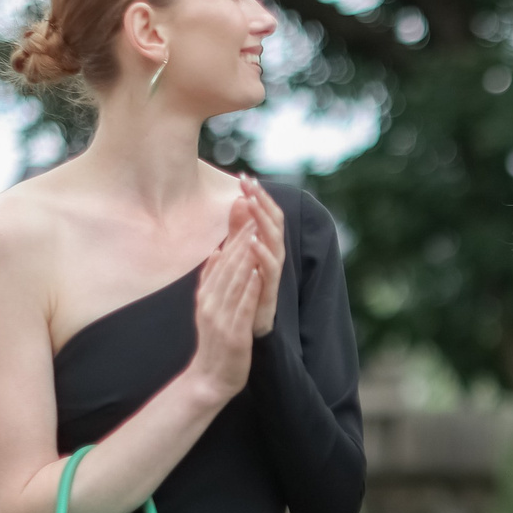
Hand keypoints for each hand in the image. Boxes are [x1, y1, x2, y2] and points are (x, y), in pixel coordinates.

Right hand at [189, 194, 269, 398]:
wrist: (208, 379)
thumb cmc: (214, 342)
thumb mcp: (208, 306)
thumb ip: (212, 279)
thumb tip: (216, 251)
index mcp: (207, 293)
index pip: (223, 257)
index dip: (234, 231)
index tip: (243, 205)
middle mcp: (211, 301)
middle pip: (228, 262)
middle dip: (240, 233)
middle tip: (250, 206)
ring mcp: (221, 317)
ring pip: (235, 280)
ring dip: (246, 254)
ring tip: (256, 230)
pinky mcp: (233, 333)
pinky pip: (242, 306)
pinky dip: (250, 288)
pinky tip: (259, 272)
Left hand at [236, 177, 286, 336]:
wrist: (244, 334)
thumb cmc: (243, 296)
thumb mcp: (238, 257)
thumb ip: (238, 231)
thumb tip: (237, 201)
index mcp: (265, 249)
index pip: (264, 216)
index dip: (257, 197)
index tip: (244, 177)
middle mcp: (272, 258)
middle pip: (273, 223)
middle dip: (261, 202)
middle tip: (249, 182)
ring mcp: (272, 275)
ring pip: (274, 242)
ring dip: (263, 222)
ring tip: (251, 203)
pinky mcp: (270, 292)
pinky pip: (270, 271)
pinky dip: (262, 255)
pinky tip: (253, 242)